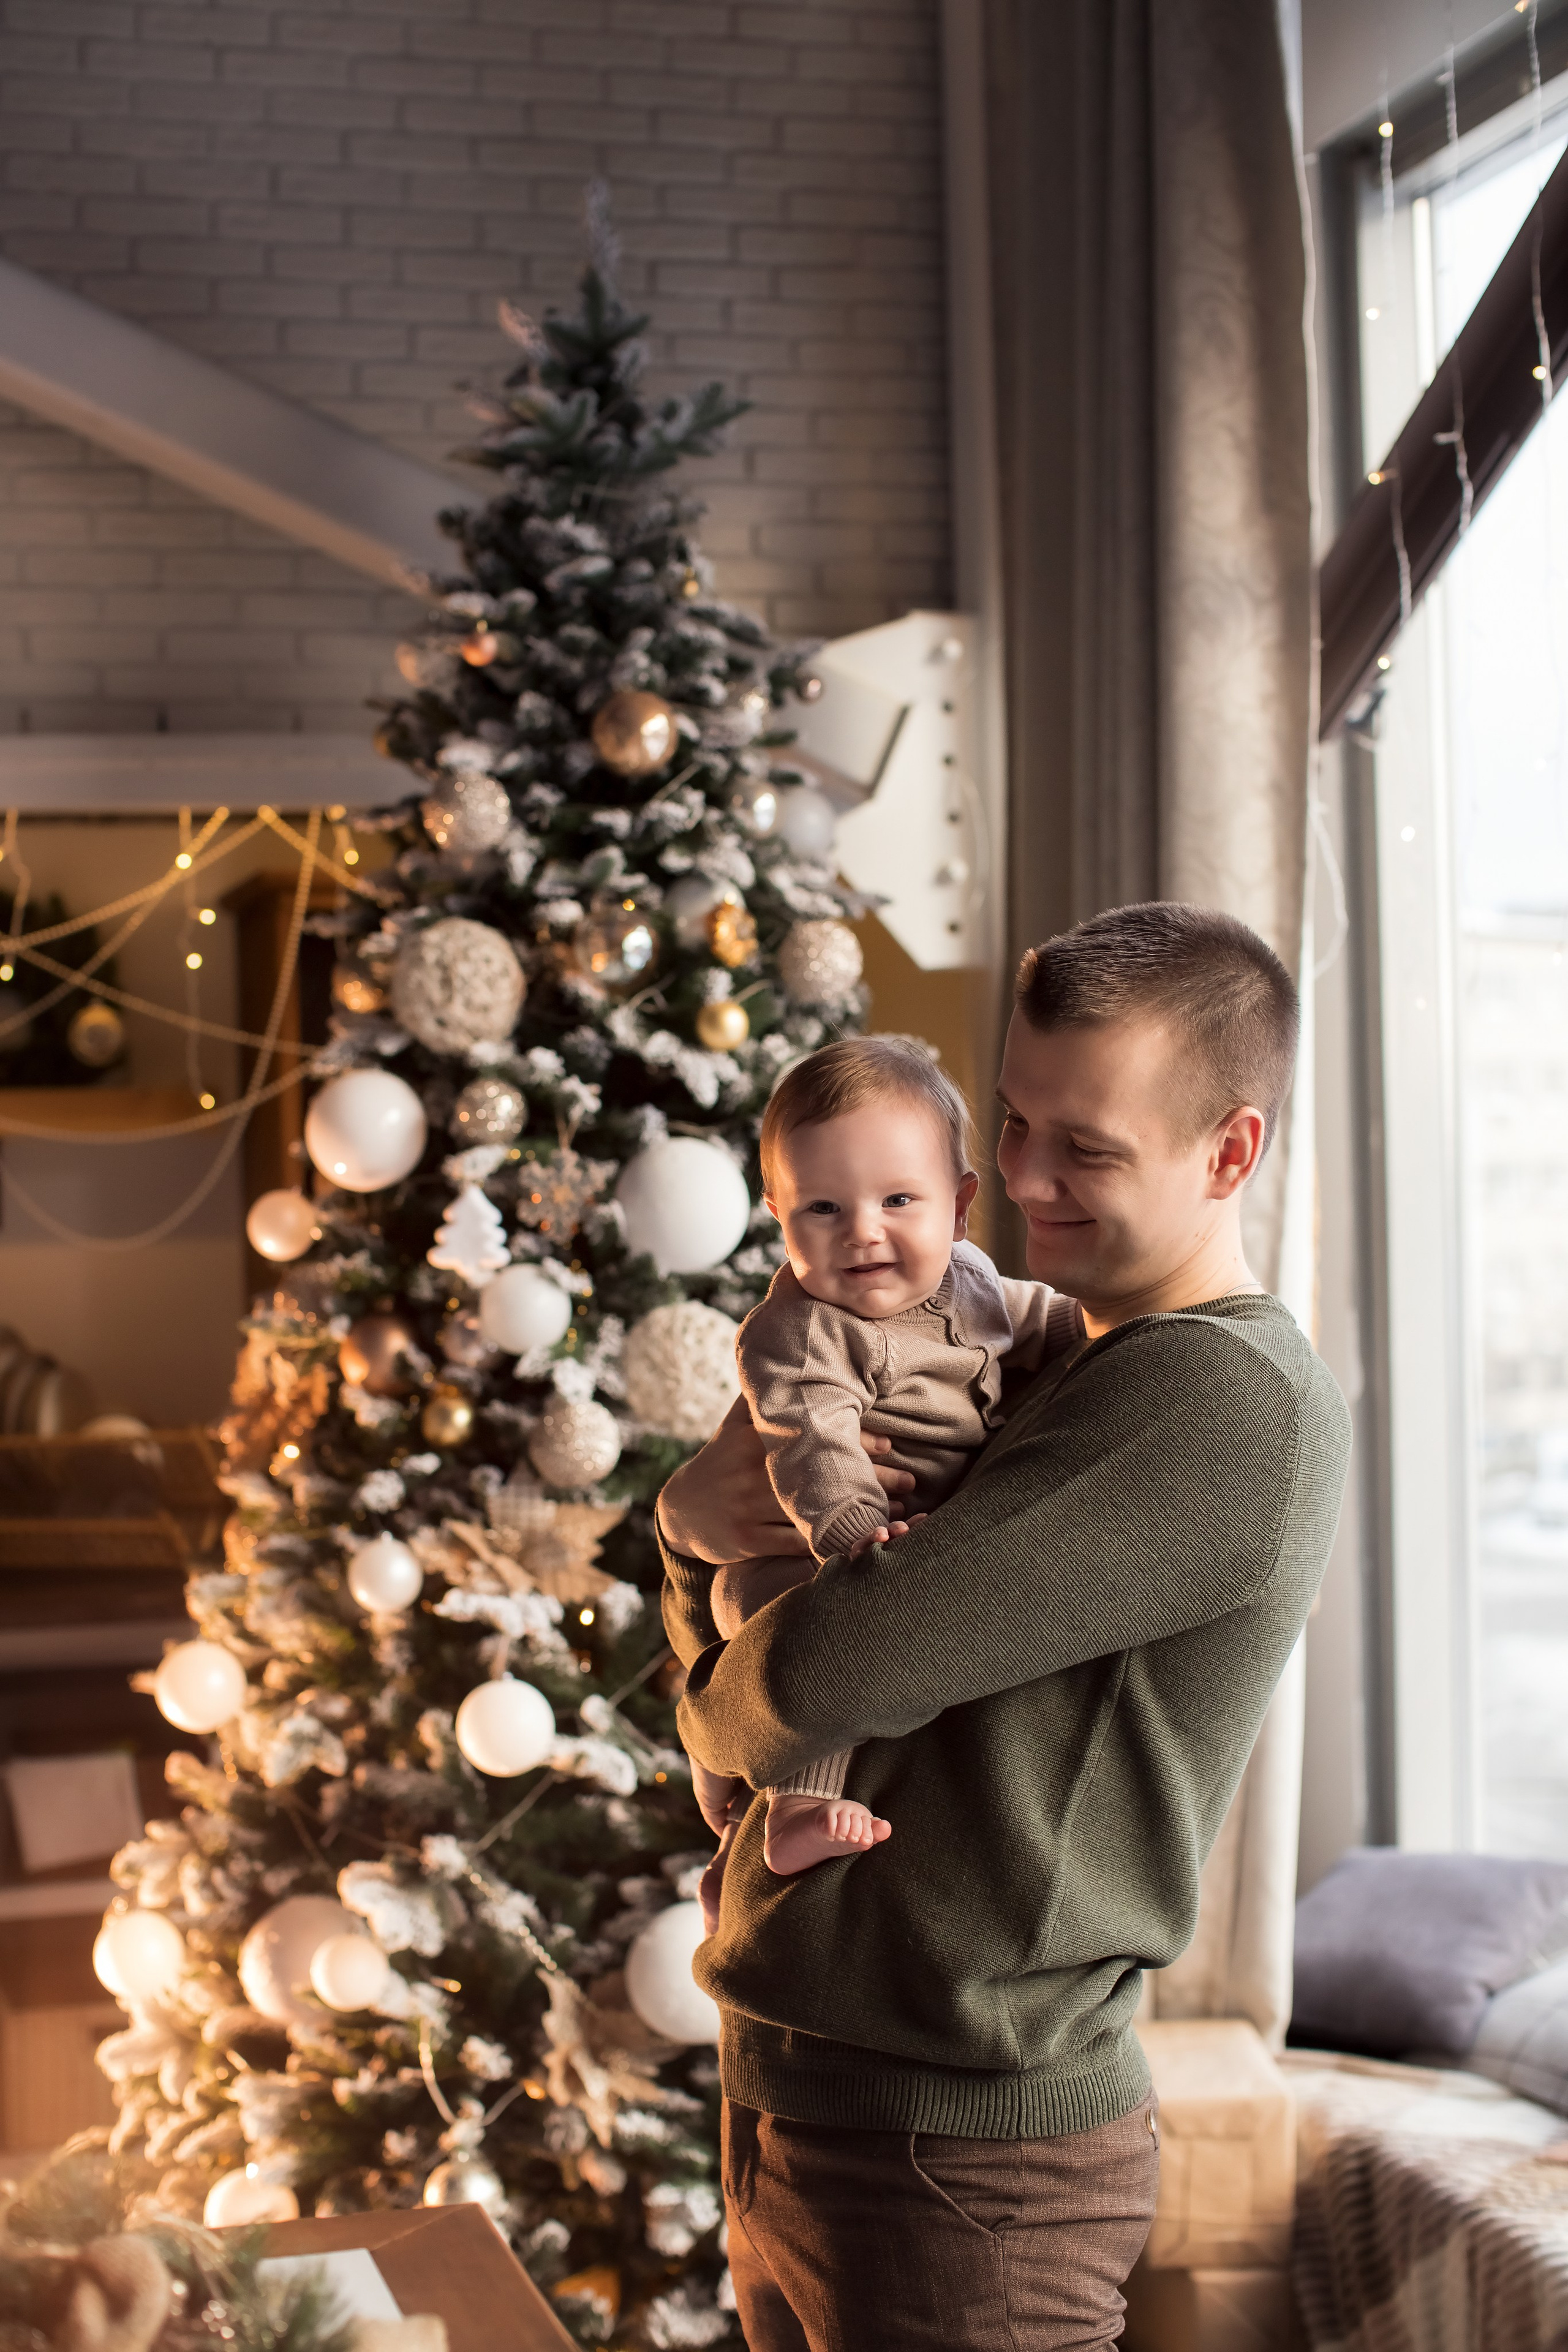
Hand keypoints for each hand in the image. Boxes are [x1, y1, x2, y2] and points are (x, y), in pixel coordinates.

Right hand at [656, 1401, 914, 1565]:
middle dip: (871, 1477)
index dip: (854, 1439)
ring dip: (860, 1512)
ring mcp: (748, 1506)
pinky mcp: (748, 1540)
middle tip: (910, 1480)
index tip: (889, 1444)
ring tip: (899, 1514)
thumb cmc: (723, 1459)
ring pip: (815, 1511)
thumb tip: (791, 1345)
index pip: (813, 1434)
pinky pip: (797, 1545)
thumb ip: (764, 1393)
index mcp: (754, 1437)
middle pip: (821, 1473)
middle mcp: (752, 1470)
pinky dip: (831, 1543)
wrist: (682, 1510)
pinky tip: (863, 1542)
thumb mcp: (736, 1422)